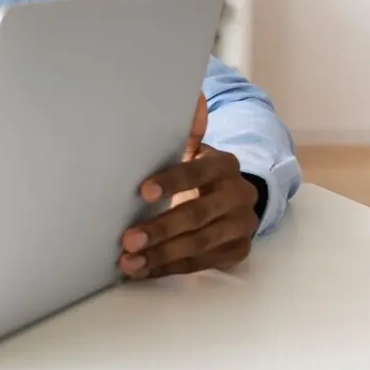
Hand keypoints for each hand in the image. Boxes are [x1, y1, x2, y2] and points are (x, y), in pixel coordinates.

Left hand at [118, 143, 258, 279]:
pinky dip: (169, 268)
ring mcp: (241, 226)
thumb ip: (188, 129)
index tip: (142, 192)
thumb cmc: (197, 169)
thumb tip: (193, 99)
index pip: (197, 172)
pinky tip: (143, 270)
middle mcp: (238, 195)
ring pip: (200, 244)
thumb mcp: (194, 147)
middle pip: (198, 215)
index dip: (171, 182)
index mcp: (224, 165)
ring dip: (162, 256)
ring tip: (129, 262)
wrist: (234, 194)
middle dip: (161, 229)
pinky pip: (201, 264)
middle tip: (128, 239)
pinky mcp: (237, 251)